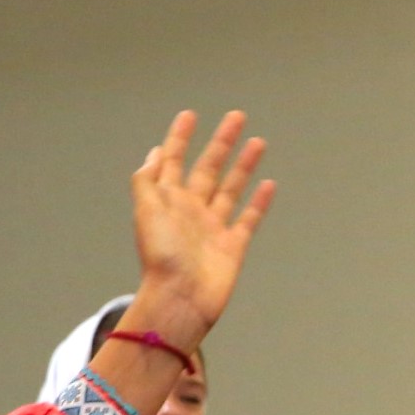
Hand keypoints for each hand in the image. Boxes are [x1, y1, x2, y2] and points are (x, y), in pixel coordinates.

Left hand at [126, 110, 273, 352]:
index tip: (189, 115)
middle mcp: (191, 211)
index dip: (180, 138)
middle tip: (236, 116)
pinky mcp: (233, 246)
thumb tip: (155, 153)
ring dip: (243, 165)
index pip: (175, 161)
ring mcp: (213, 228)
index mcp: (168, 201)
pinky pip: (247, 219)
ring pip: (231, 189)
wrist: (181, 298)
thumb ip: (148, 181)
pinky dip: (258, 202)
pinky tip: (268, 184)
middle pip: (208, 168)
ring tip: (257, 141)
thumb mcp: (146, 211)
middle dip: (221, 143)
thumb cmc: (161, 256)